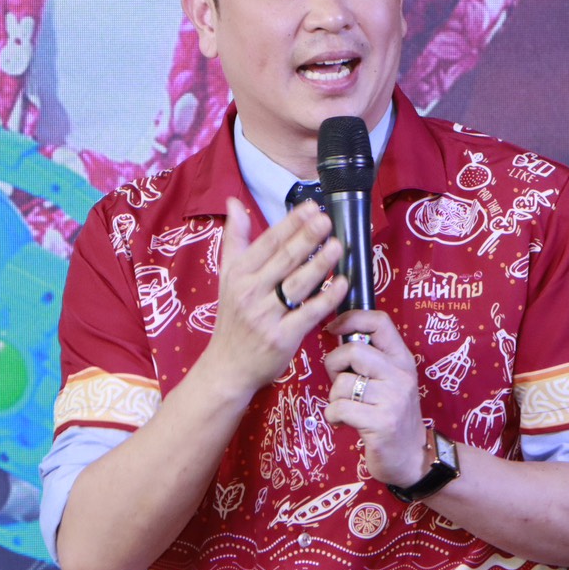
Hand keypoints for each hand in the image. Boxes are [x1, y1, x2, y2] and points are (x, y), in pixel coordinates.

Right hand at [198, 197, 347, 395]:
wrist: (227, 366)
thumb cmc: (233, 318)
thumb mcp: (227, 276)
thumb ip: (235, 238)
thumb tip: (234, 203)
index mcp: (238, 274)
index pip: (268, 242)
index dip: (291, 223)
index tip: (311, 207)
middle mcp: (250, 292)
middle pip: (284, 259)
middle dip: (307, 237)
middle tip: (327, 220)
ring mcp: (266, 316)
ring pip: (298, 284)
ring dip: (320, 263)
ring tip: (338, 245)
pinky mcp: (282, 338)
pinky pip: (309, 313)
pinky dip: (327, 297)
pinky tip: (341, 283)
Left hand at [322, 309, 425, 487]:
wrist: (413, 458)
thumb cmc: (393, 417)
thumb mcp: (390, 382)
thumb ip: (371, 360)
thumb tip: (337, 333)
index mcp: (402, 360)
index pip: (379, 322)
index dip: (350, 318)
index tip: (333, 329)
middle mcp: (400, 376)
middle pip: (353, 351)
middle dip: (334, 366)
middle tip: (340, 385)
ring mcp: (392, 400)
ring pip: (342, 384)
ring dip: (334, 398)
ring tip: (346, 409)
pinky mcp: (381, 423)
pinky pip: (339, 408)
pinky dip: (333, 416)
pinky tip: (344, 423)